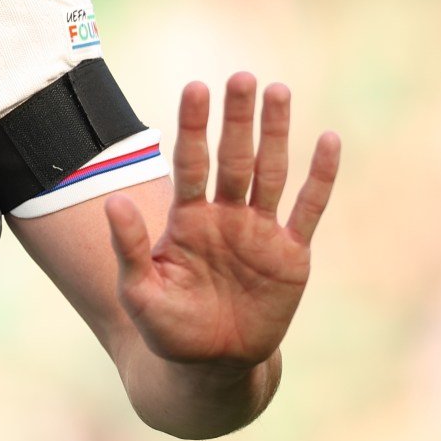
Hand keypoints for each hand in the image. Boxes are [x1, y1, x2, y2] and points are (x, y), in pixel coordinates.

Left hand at [104, 73, 341, 368]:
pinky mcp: (291, 254)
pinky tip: (328, 140)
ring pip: (270, 172)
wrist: (210, 364)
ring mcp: (259, 231)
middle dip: (237, 118)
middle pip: (232, 156)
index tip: (195, 87)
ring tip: (278, 90)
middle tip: (242, 76)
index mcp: (186, 217)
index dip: (194, 126)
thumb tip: (112, 201)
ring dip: (275, 133)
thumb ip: (128, 246)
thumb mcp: (139, 290)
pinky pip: (308, 209)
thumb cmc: (167, 326)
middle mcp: (224, 214)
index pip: (190, 161)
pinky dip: (321, 177)